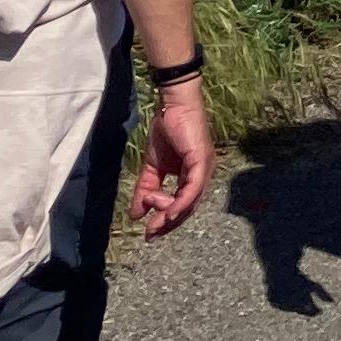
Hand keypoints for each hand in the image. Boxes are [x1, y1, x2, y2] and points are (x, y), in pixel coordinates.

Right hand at [135, 77, 212, 234]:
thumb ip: (146, 189)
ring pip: (190, 202)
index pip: (183, 206)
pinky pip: (193, 188)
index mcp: (193, 176)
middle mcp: (202, 175)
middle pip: (188, 209)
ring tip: (153, 223)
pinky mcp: (202, 161)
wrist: (172, 105)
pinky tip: (169, 213)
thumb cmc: (166, 130)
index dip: (166, 221)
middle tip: (150, 235)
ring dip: (170, 215)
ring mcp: (205, 168)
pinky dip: (182, 203)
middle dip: (168, 224)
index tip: (148, 231)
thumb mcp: (152, 166)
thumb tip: (135, 215)